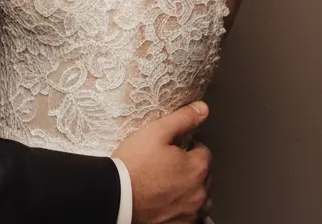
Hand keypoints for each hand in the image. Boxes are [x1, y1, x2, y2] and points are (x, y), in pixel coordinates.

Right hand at [113, 102, 212, 223]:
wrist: (116, 197)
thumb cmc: (133, 166)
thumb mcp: (155, 132)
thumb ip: (182, 119)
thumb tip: (202, 109)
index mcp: (197, 167)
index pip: (204, 152)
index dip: (189, 147)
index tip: (174, 149)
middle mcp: (199, 193)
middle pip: (204, 176)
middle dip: (191, 168)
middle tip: (169, 165)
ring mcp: (191, 213)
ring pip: (201, 198)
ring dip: (192, 191)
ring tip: (169, 184)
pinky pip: (191, 216)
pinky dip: (184, 208)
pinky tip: (167, 201)